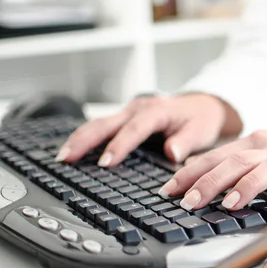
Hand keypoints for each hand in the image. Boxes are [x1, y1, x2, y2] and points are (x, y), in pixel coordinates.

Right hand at [56, 94, 242, 165]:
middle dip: (85, 140)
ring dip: (80, 138)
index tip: (105, 162)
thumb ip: (186, 142)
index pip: (134, 129)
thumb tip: (172, 153)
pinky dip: (86, 136)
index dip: (119, 145)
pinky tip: (74, 149)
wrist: (203, 105)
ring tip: (62, 156)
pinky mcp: (125, 117)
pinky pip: (103, 126)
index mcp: (157, 111)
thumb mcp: (201, 131)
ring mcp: (130, 111)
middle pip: (106, 123)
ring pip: (99, 123)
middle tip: (66, 158)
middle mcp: (139, 108)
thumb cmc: (201, 119)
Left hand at [158, 125, 266, 211]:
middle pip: (237, 162)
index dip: (191, 172)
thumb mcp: (265, 150)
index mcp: (256, 143)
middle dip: (210, 181)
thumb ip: (235, 160)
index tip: (168, 190)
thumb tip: (198, 172)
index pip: (217, 156)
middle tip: (189, 202)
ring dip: (247, 186)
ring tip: (229, 205)